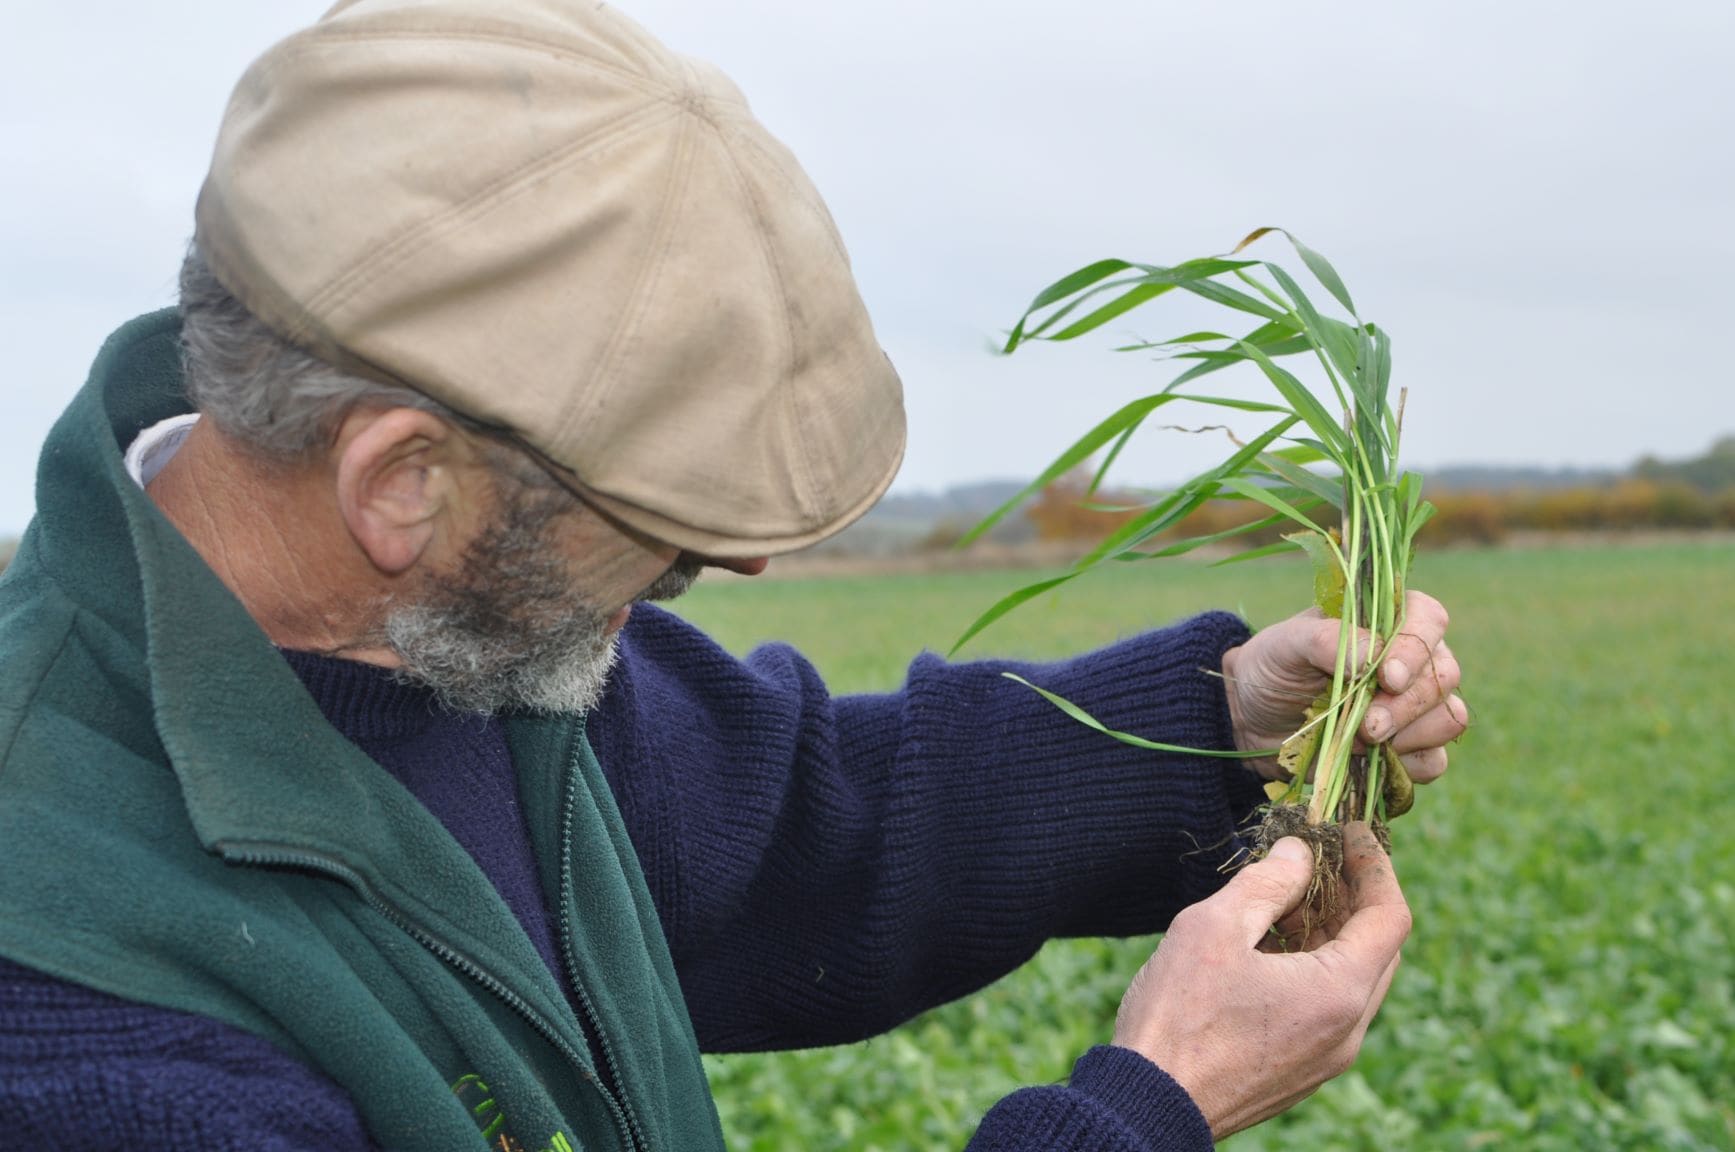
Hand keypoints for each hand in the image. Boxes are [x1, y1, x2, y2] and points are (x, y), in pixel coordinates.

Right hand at [1112, 824, 1409, 1139]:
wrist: (1150, 1104)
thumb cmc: (1178, 1016)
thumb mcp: (1215, 929)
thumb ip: (1267, 883)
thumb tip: (1300, 854)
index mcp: (1339, 992)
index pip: (1391, 916)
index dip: (1376, 866)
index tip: (1352, 831)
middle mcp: (1348, 1031)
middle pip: (1379, 948)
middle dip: (1354, 896)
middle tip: (1319, 858)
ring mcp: (1327, 1057)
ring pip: (1353, 980)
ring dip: (1331, 932)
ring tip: (1286, 896)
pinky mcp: (1302, 1071)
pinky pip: (1328, 1007)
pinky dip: (1315, 966)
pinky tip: (1270, 946)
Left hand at [1220, 589, 1467, 781]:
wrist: (1252, 720)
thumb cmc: (1273, 668)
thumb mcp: (1285, 645)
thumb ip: (1327, 640)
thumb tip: (1375, 657)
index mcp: (1388, 619)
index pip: (1428, 619)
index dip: (1416, 649)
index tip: (1388, 679)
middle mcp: (1412, 660)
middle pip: (1444, 675)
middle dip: (1406, 705)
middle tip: (1367, 725)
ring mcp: (1415, 706)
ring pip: (1449, 718)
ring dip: (1410, 735)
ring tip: (1364, 738)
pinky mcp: (1409, 748)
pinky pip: (1435, 761)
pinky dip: (1409, 766)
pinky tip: (1373, 759)